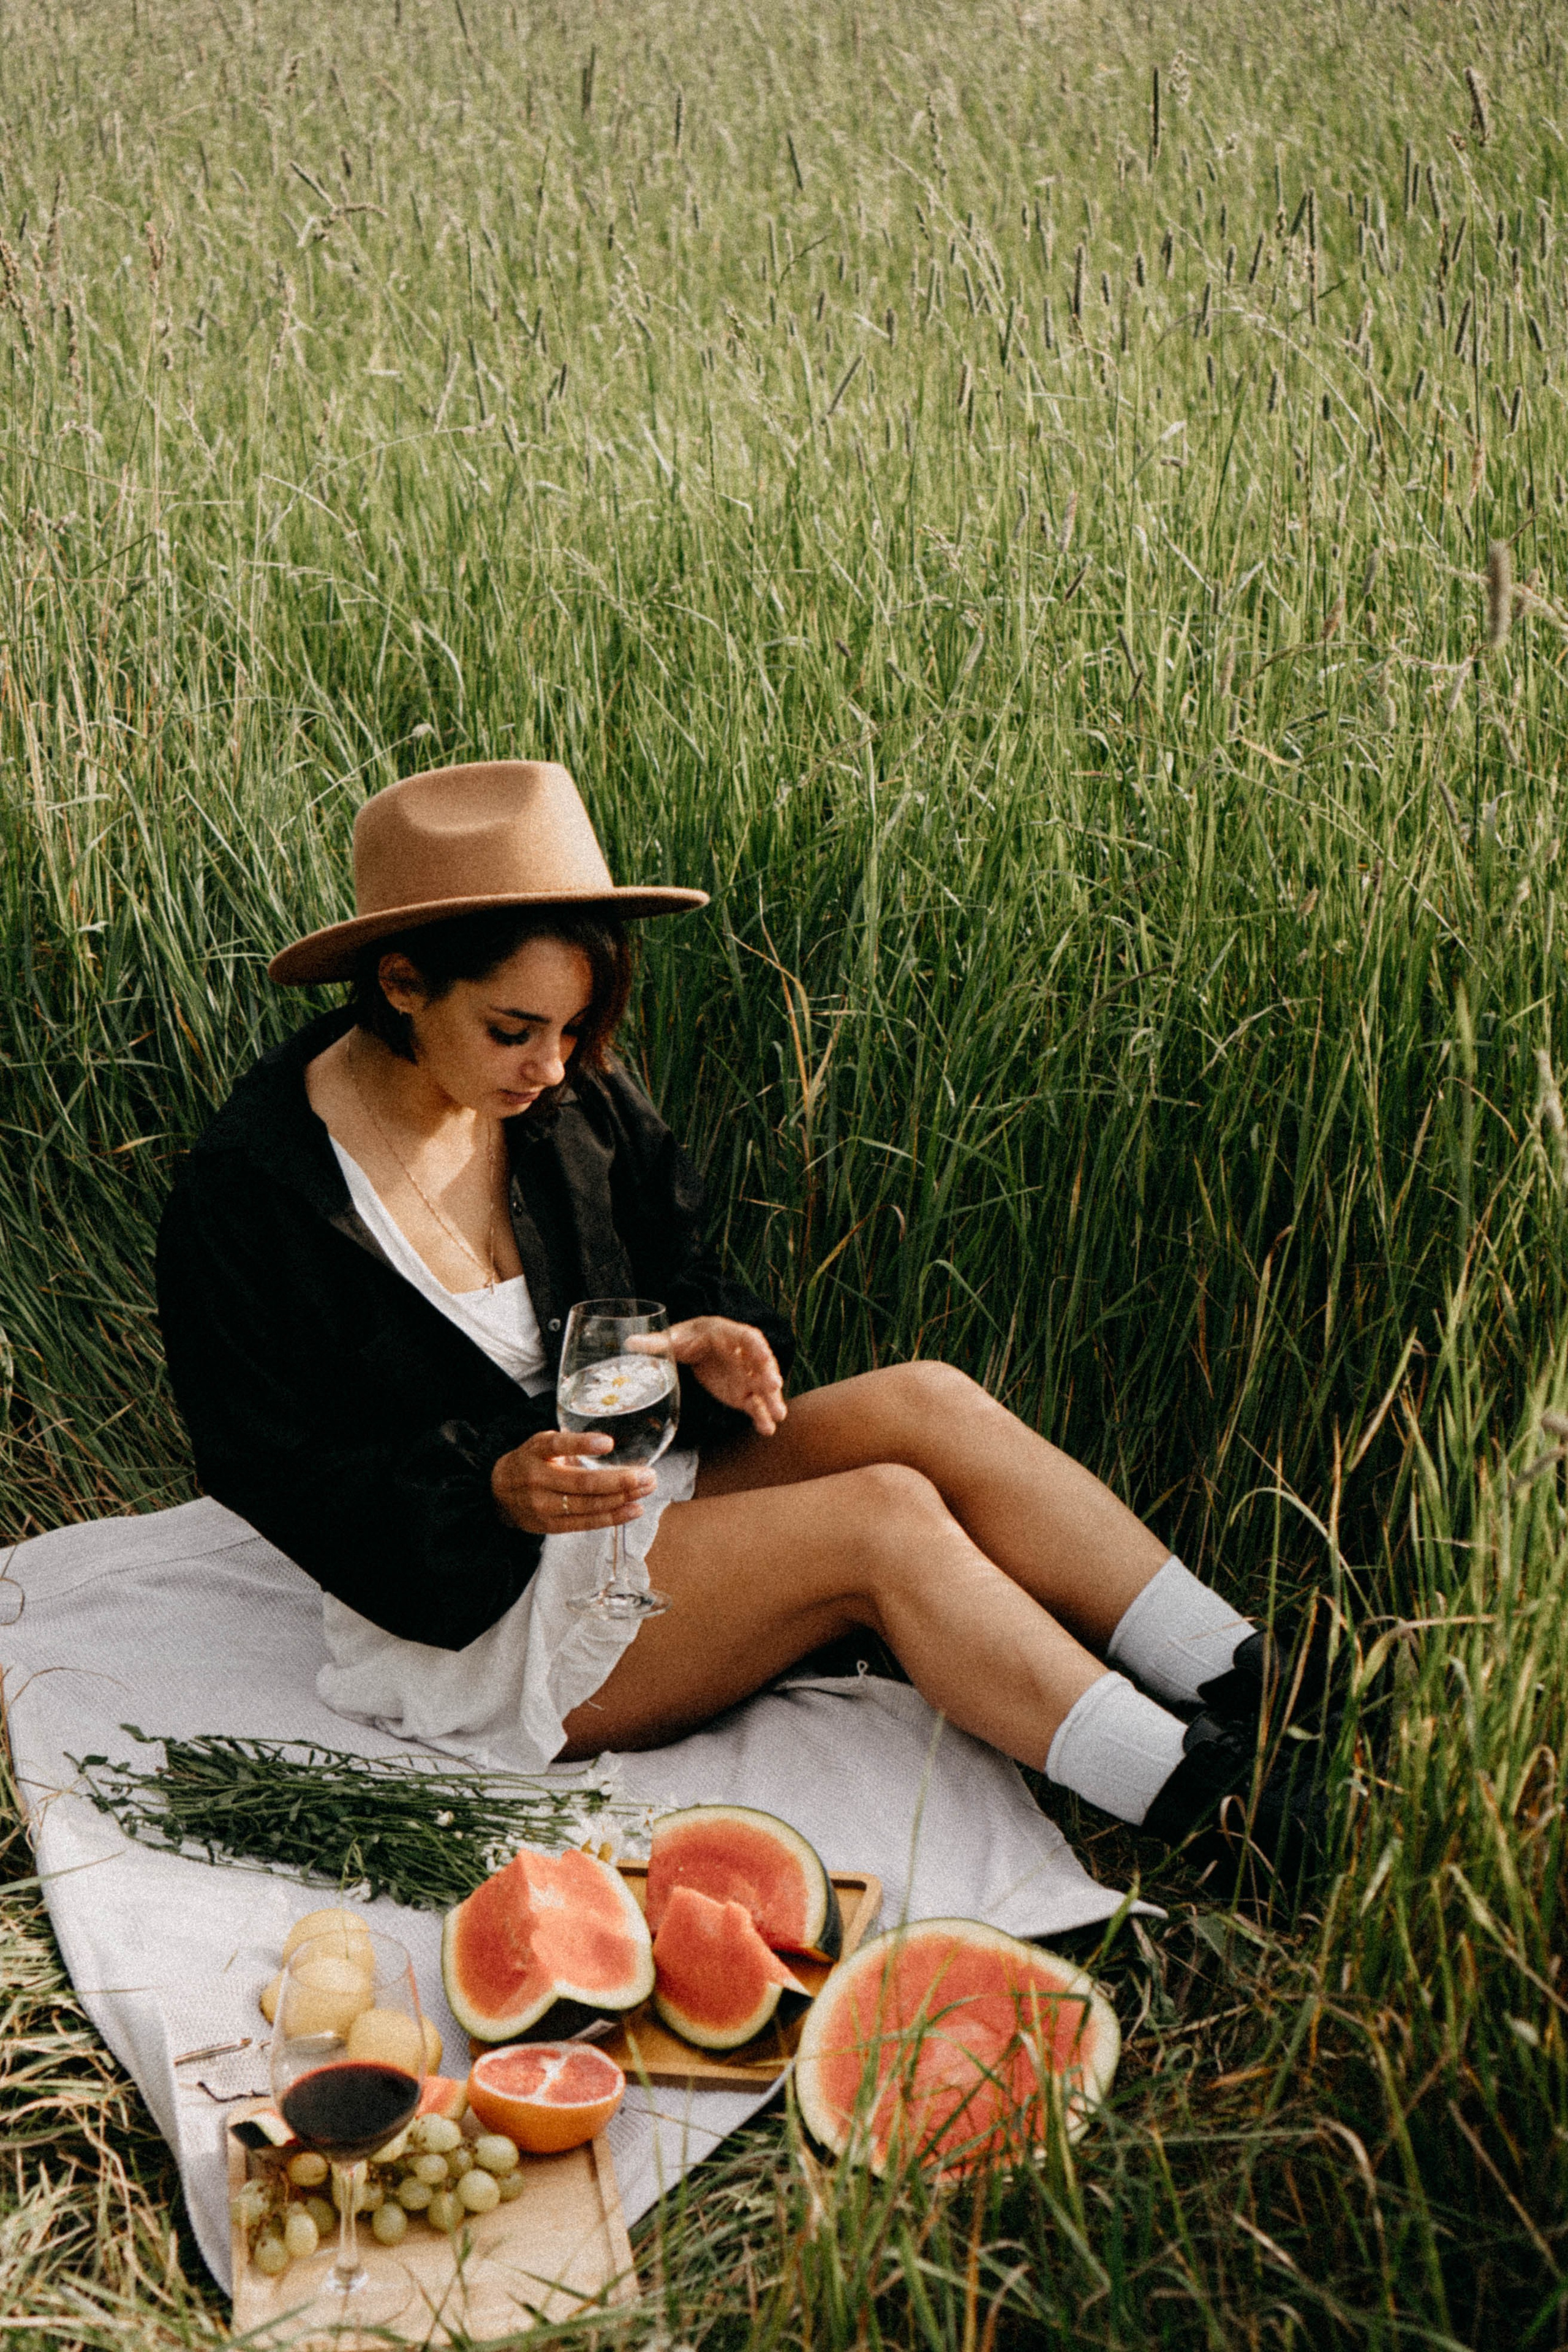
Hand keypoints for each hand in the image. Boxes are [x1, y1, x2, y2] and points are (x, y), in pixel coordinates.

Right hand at [491, 1429, 657, 1537]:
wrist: (498, 1493)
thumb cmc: (530, 1462)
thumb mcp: (542, 1443)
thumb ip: (570, 1444)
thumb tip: (613, 1446)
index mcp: (536, 1452)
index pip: (558, 1446)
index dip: (583, 1445)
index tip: (608, 1443)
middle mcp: (537, 1479)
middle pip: (583, 1483)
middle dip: (620, 1481)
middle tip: (647, 1475)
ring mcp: (543, 1506)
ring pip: (588, 1505)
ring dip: (623, 1499)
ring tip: (647, 1489)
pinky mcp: (549, 1525)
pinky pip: (586, 1523)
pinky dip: (613, 1517)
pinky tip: (634, 1509)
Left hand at [649, 1317, 786, 1436]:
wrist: (695, 1347)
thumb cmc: (687, 1337)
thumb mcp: (671, 1339)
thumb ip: (655, 1344)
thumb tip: (630, 1342)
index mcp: (728, 1334)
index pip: (748, 1338)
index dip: (757, 1349)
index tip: (764, 1359)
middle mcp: (744, 1355)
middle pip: (761, 1364)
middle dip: (768, 1375)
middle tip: (774, 1387)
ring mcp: (746, 1375)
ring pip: (762, 1387)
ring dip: (772, 1400)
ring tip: (779, 1415)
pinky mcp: (743, 1393)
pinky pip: (755, 1405)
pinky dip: (762, 1416)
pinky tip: (767, 1429)